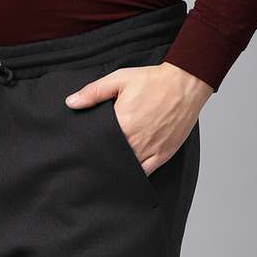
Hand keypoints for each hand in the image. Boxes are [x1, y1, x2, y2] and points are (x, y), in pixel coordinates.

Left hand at [65, 62, 211, 175]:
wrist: (185, 84)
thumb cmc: (154, 81)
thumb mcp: (120, 79)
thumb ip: (93, 92)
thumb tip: (71, 103)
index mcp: (122, 123)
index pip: (98, 144)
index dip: (89, 149)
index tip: (81, 153)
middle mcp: (135, 140)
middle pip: (111, 159)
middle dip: (102, 161)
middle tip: (91, 165)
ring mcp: (150, 150)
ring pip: (127, 169)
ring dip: (117, 170)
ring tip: (106, 173)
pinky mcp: (162, 155)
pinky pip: (145, 174)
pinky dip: (134, 176)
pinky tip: (125, 177)